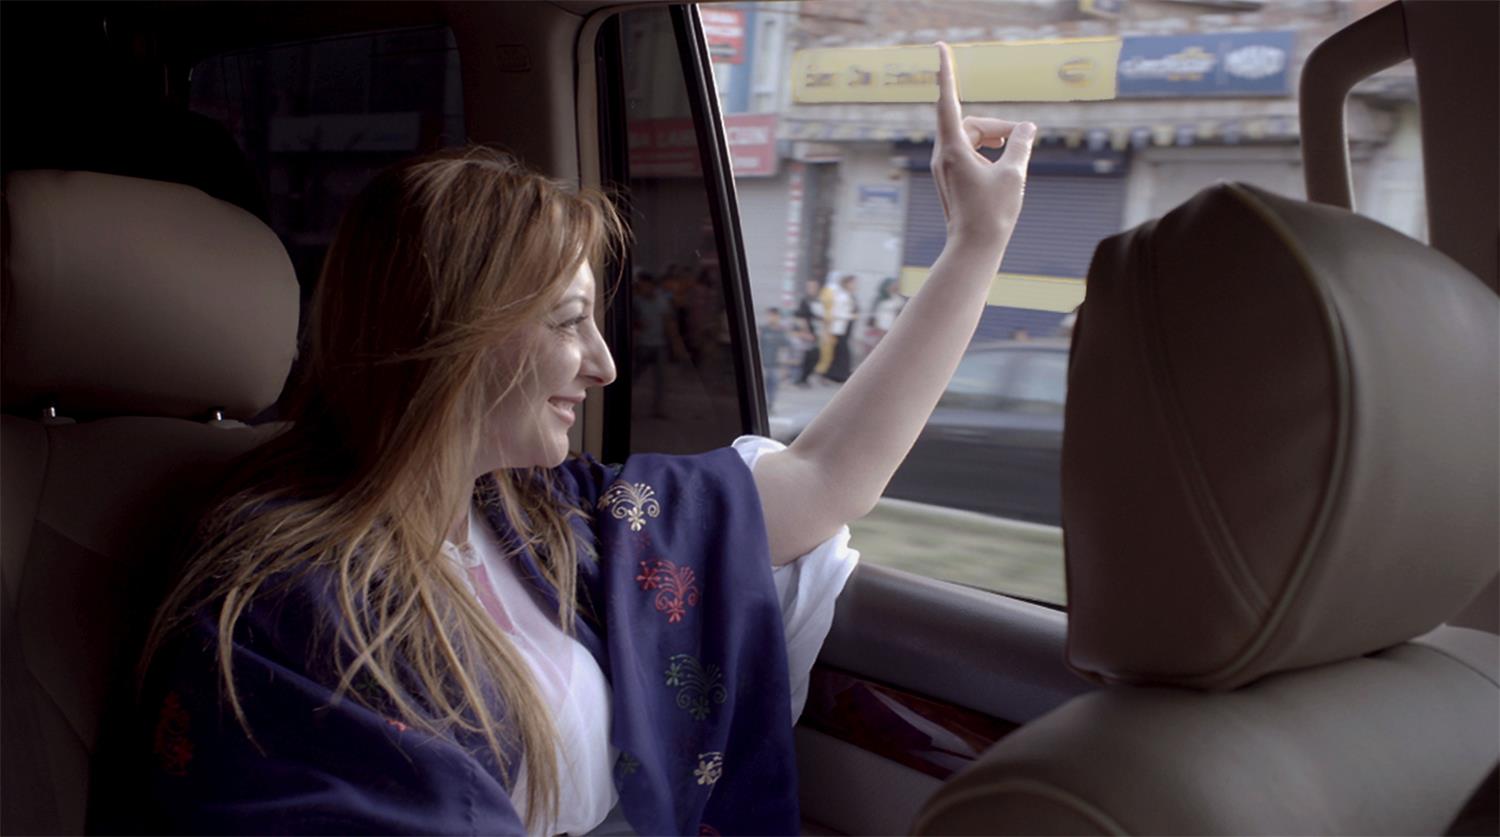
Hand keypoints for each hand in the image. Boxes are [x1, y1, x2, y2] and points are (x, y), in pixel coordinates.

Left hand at [929, 42, 1035, 250]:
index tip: (941, 47)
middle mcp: (943, 155)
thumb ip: (1020, 144)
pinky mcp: (950, 177)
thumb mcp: (1014, 173)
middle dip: (997, 126)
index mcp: (953, 149)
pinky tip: (1003, 160)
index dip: (946, 72)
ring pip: (969, 137)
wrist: (974, 248)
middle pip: (969, 123)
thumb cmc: (993, 213)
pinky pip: (968, 151)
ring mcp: (944, 167)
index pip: (948, 101)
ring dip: (994, 138)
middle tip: (1022, 136)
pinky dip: (986, 150)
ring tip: (1015, 148)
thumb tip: (1027, 127)